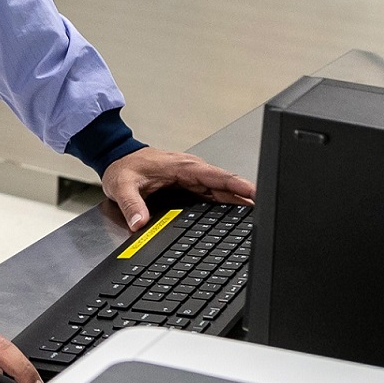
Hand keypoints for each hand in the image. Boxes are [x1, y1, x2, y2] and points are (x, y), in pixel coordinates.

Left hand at [100, 147, 254, 232]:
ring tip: (259, 216)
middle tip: (266, 212)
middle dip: (246, 197)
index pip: (216, 176)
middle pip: (225, 185)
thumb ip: (131, 205)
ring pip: (222, 191)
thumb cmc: (123, 167)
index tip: (255, 194)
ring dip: (239, 201)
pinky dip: (227, 203)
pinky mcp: (191, 186)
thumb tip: (139, 223)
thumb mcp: (122, 186)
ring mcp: (193, 179)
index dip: (237, 185)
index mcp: (182, 166)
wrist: (117, 159)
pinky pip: (214, 195)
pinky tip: (237, 215)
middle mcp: (192, 171)